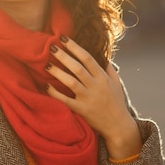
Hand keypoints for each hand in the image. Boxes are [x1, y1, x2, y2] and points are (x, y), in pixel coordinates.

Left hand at [46, 36, 141, 159]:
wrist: (118, 126)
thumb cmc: (117, 103)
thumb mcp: (117, 83)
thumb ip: (110, 69)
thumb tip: (103, 55)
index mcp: (103, 78)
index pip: (87, 58)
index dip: (75, 47)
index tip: (64, 38)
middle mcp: (95, 86)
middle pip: (77, 68)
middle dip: (63, 56)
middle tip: (51, 47)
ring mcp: (88, 98)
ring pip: (71, 82)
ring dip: (58, 72)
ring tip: (46, 65)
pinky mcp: (81, 110)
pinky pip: (66, 100)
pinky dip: (55, 93)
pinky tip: (46, 86)